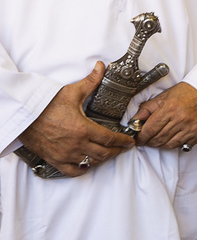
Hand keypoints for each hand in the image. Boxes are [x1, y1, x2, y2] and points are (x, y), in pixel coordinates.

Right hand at [19, 62, 134, 176]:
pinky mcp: (55, 159)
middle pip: (104, 153)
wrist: (24, 113)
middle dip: (115, 151)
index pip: (110, 139)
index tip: (129, 142)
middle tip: (121, 148)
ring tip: (107, 154)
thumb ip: (90, 81)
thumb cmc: (45, 103)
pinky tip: (86, 164)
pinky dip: (82, 168)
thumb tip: (101, 68)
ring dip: (101, 159)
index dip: (123, 142)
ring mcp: (65, 154)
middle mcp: (76, 144)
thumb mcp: (72, 92)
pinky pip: (72, 171)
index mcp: (83, 129)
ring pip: (91, 162)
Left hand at [134, 82, 196, 148]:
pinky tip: (170, 139)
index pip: (150, 128)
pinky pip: (181, 145)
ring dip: (159, 144)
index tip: (138, 137)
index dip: (141, 136)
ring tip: (156, 140)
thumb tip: (135, 120)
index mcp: (170, 108)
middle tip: (145, 140)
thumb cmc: (187, 93)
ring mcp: (190, 129)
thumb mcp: (165, 96)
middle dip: (149, 141)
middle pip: (158, 138)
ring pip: (168, 144)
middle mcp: (180, 120)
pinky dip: (173, 144)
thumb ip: (148, 108)